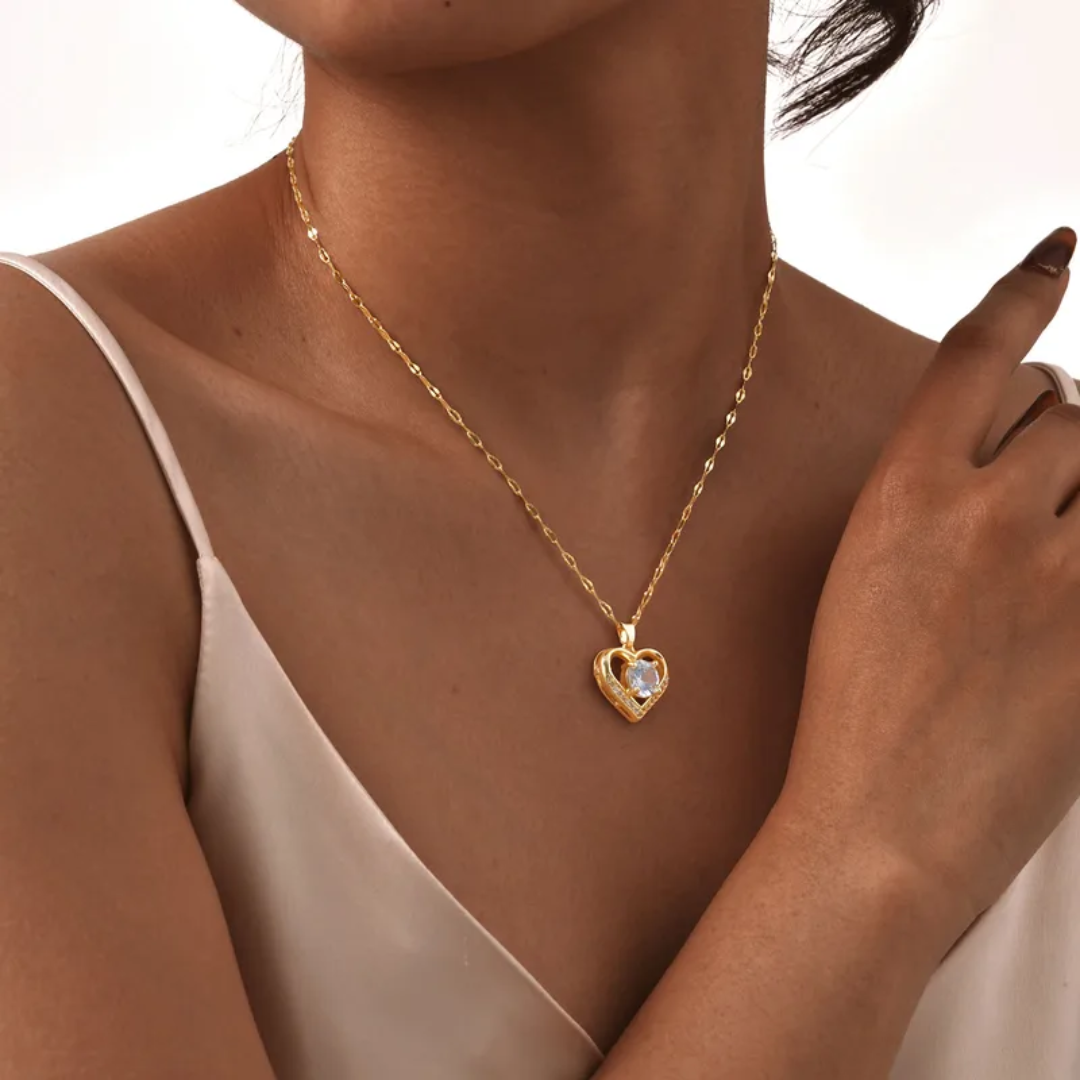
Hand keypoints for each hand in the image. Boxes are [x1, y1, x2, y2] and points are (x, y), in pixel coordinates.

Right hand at [779, 226, 1079, 939]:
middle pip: (1065, 409)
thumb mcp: (864, 576)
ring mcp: (1061, 574)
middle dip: (1056, 433)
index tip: (1055, 252)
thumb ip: (932, 504)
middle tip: (1036, 484)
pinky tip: (1063, 572)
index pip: (974, 355)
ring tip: (1051, 543)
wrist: (884, 819)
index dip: (1021, 289)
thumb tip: (1007, 461)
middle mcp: (987, 514)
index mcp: (902, 497)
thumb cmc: (854, 707)